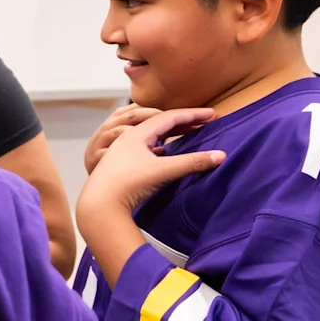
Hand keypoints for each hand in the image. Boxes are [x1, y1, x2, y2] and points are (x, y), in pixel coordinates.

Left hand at [80, 108, 222, 220]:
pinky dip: (160, 146)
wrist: (98, 206)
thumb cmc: (128, 185)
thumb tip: (221, 156)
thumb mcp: (164, 171)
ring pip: (150, 135)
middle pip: (159, 123)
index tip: (212, 114)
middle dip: (183, 121)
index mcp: (137, 134)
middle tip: (204, 121)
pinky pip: (144, 147)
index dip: (193, 115)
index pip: (169, 117)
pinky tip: (165, 152)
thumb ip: (193, 162)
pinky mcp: (120, 165)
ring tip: (188, 133)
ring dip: (171, 133)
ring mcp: (122, 152)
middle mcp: (127, 139)